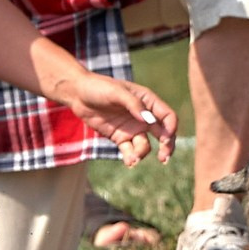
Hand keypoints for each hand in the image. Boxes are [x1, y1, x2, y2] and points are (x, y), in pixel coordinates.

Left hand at [52, 69, 177, 166]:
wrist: (77, 94)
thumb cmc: (99, 87)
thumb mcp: (117, 92)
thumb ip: (134, 105)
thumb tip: (149, 121)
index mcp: (148, 102)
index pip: (167, 116)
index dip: (170, 128)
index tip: (165, 138)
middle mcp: (144, 117)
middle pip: (163, 134)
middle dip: (166, 147)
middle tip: (163, 158)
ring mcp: (132, 129)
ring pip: (145, 145)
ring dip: (142, 154)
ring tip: (133, 159)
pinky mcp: (120, 138)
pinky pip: (129, 151)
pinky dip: (131, 158)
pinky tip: (129, 162)